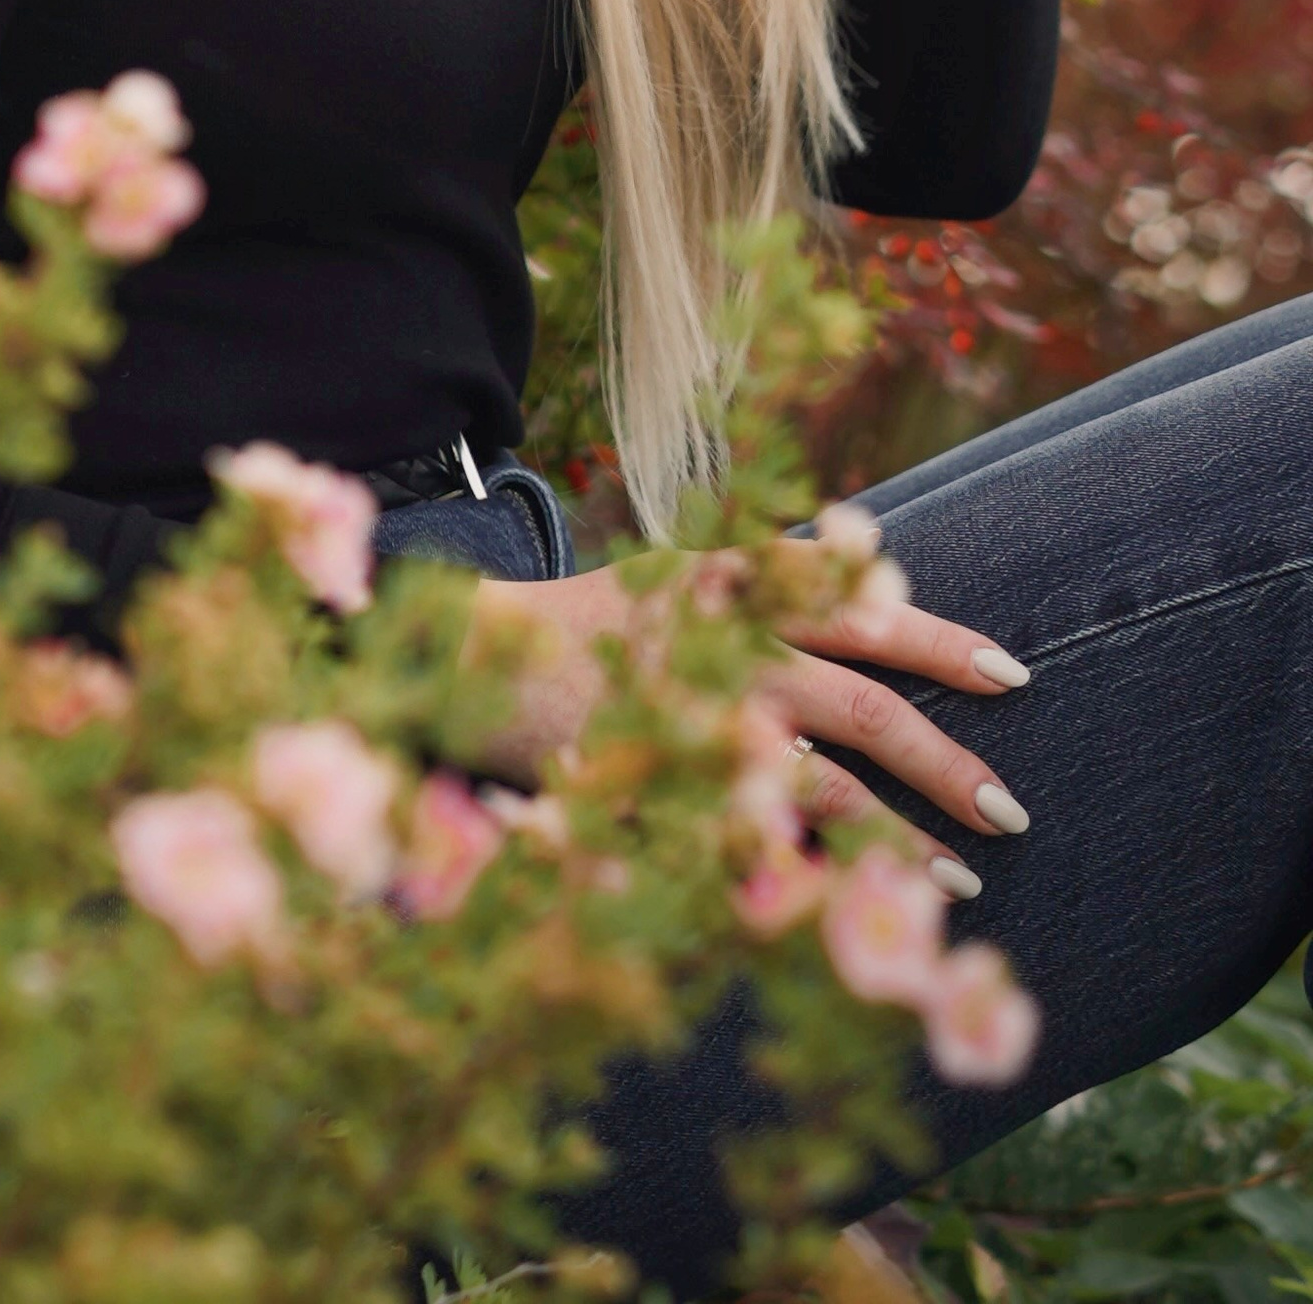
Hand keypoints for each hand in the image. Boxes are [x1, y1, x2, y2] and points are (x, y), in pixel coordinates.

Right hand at [462, 555, 1032, 877]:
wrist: (475, 655)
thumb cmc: (597, 623)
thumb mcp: (681, 580)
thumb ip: (767, 589)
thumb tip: (882, 592)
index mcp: (734, 587)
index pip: (859, 607)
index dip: (938, 638)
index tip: (1013, 673)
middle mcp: (725, 649)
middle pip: (861, 705)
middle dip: (944, 761)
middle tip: (1009, 809)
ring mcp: (697, 723)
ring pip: (825, 787)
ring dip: (901, 837)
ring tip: (960, 877)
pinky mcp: (669, 787)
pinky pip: (759, 841)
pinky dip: (817, 876)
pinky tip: (860, 909)